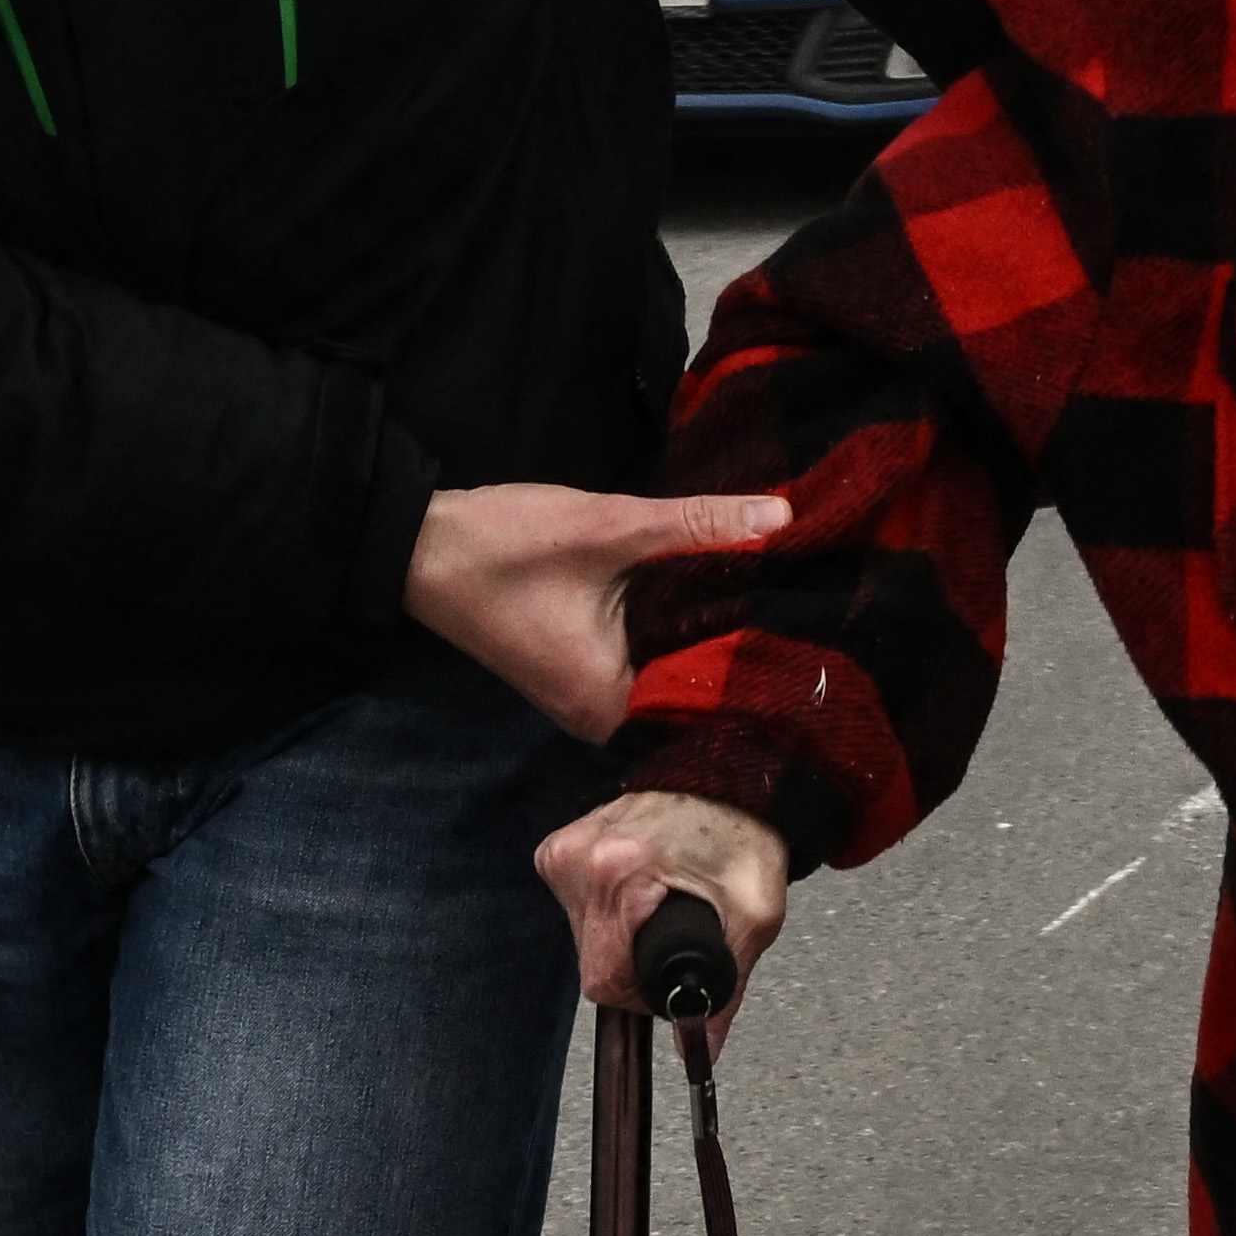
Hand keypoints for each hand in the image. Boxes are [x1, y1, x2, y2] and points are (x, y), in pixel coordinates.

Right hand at [403, 480, 796, 743]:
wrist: (418, 545)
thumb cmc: (504, 546)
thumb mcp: (608, 528)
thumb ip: (696, 525)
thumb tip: (783, 517)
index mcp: (611, 705)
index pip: (712, 700)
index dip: (763, 662)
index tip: (818, 626)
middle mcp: (602, 719)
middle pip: (695, 689)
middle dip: (744, 645)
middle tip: (813, 603)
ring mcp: (588, 698)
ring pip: (671, 672)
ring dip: (710, 635)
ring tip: (783, 596)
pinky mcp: (581, 671)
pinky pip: (647, 660)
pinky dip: (676, 630)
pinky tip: (718, 594)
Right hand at [535, 786, 790, 1016]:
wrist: (728, 774)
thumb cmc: (743, 833)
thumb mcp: (755, 915)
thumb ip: (730, 989)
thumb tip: (704, 1049)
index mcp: (620, 872)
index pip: (604, 978)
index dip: (641, 996)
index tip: (671, 978)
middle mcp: (581, 858)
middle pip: (593, 962)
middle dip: (634, 965)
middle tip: (675, 931)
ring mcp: (564, 850)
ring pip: (581, 939)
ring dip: (618, 938)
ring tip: (659, 902)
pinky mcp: (558, 849)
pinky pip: (574, 908)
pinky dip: (605, 912)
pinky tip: (638, 889)